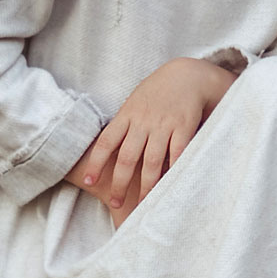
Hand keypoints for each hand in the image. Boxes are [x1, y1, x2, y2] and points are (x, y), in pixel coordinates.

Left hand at [71, 57, 234, 220]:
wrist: (188, 74)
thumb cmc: (159, 91)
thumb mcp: (136, 102)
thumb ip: (125, 124)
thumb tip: (109, 147)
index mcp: (127, 115)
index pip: (106, 142)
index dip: (96, 163)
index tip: (89, 182)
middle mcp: (143, 122)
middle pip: (127, 157)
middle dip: (119, 183)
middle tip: (115, 202)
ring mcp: (163, 125)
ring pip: (152, 161)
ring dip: (146, 185)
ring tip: (143, 203)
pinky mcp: (184, 126)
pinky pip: (177, 153)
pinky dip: (173, 170)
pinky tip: (169, 186)